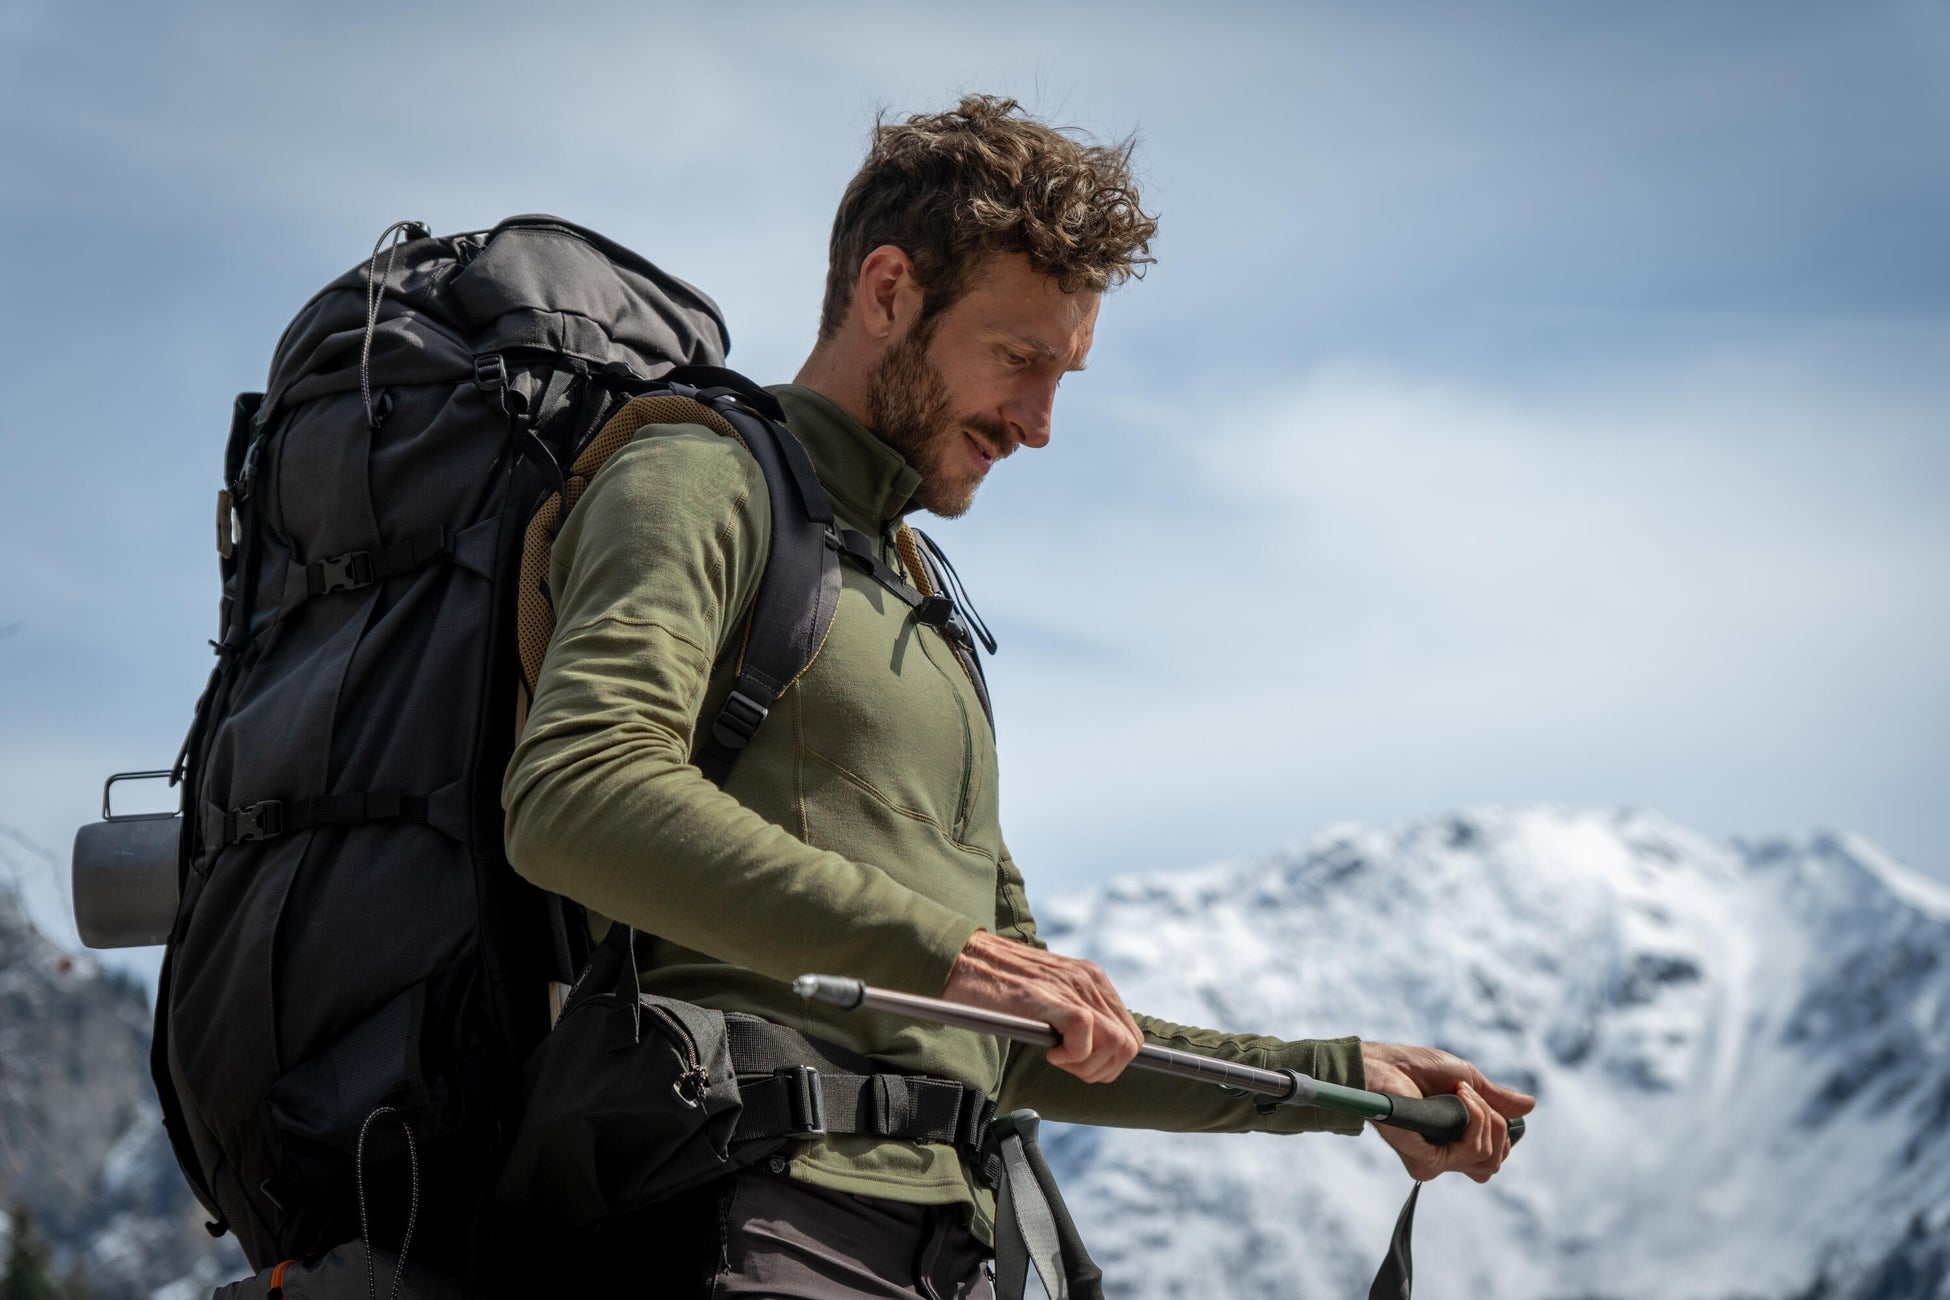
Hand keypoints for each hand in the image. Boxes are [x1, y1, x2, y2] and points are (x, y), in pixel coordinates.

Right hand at [942, 930, 1143, 1082]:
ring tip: (1057, 1057)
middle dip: (1102, 1068)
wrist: (962, 958)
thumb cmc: (996, 983)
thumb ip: (1073, 1012)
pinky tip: (1049, 1050)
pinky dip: (1072, 1055)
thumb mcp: (1049, 993)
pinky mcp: (1051, 996)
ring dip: (1087, 1064)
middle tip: (1067, 1065)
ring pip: (1116, 1043)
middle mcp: (1090, 980)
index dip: (1110, 1061)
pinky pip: (1086, 1034)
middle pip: (1129, 1044)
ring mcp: (1073, 987)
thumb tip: (1094, 1051)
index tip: (1081, 1065)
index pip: (1130, 1033)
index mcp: (1093, 979)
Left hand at [1360, 1042, 1534, 1182]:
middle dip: (1495, 1123)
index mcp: (1454, 1143)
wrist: (1386, 1064)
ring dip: (1483, 1115)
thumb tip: (1530, 1106)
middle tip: (1469, 1094)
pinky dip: (1473, 1117)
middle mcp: (1445, 1158)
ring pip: (1487, 1156)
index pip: (1494, 1159)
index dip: (1500, 1134)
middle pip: (1494, 1162)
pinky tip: (1456, 1098)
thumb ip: (1496, 1099)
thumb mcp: (1467, 1079)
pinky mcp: (1425, 1162)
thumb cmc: (1415, 1069)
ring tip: (1458, 1091)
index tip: (1486, 1103)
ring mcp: (1435, 1162)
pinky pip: (1471, 1150)